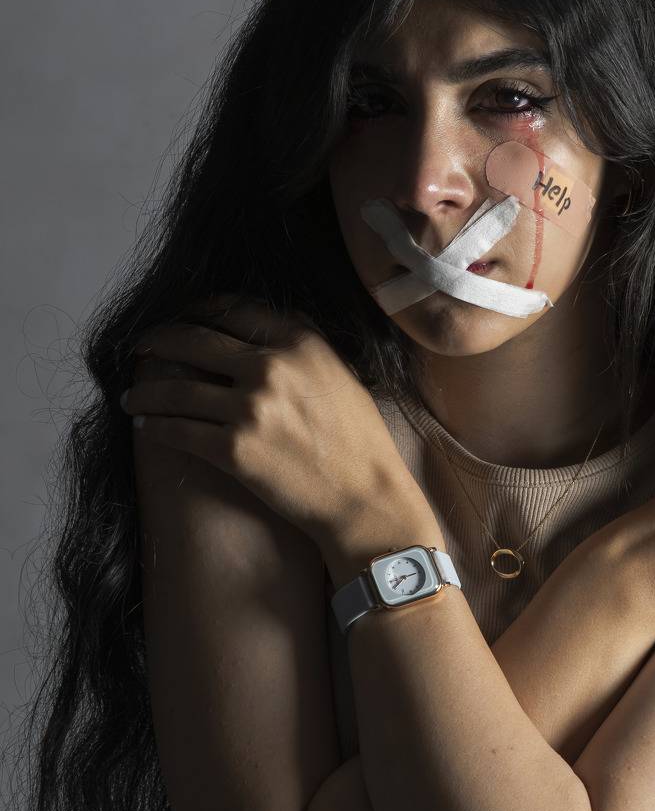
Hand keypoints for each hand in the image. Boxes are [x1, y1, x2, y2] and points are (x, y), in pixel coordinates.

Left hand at [121, 293, 415, 545]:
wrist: (365, 500)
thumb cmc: (360, 444)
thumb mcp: (341, 377)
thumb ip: (302, 350)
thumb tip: (263, 334)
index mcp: (300, 343)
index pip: (233, 311)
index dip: (198, 311)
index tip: (182, 317)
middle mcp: (271, 368)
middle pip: (194, 340)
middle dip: (158, 341)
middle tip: (141, 348)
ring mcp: (250, 409)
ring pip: (178, 389)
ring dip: (147, 391)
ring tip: (133, 395)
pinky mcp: (233, 450)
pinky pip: (179, 431)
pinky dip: (156, 427)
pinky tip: (147, 426)